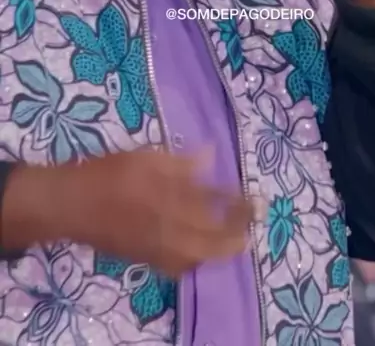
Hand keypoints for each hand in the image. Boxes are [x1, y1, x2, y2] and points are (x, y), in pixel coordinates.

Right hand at [2, 150, 253, 277]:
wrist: (71, 204)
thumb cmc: (109, 173)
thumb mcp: (146, 157)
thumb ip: (181, 161)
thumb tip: (212, 156)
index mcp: (172, 197)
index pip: (215, 203)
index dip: (238, 203)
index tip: (256, 199)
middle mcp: (171, 227)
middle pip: (215, 238)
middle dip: (238, 230)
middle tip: (252, 219)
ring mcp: (160, 247)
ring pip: (201, 255)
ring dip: (222, 247)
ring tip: (236, 236)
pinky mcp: (147, 258)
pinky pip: (181, 265)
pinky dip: (198, 258)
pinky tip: (202, 249)